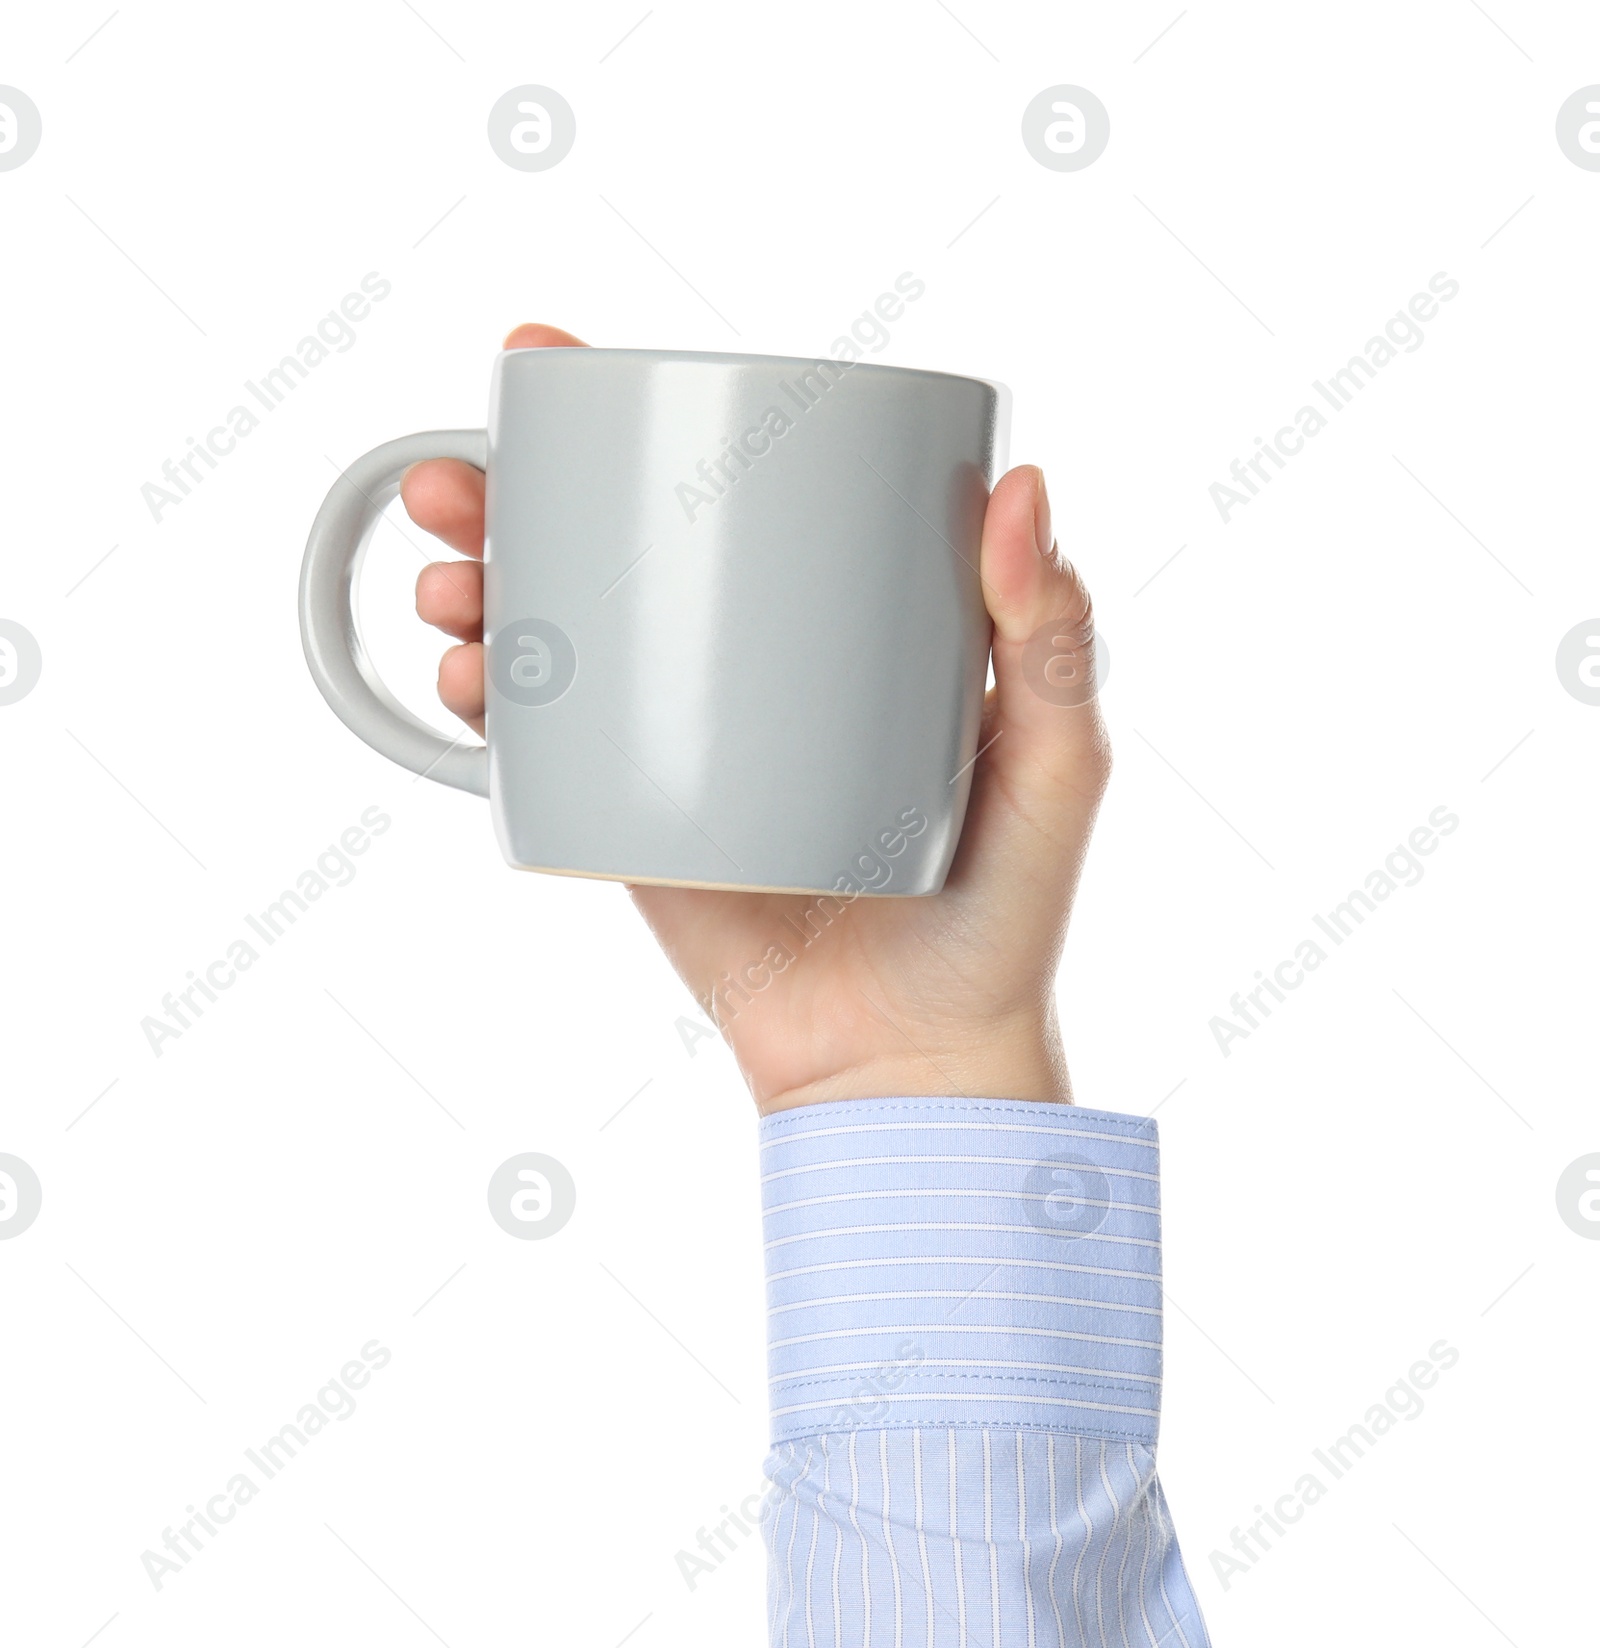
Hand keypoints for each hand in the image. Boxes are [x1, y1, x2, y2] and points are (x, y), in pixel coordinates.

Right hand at [403, 324, 1108, 1115]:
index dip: (629, 416)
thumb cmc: (1004, 915)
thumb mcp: (1056, 766)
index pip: (731, 485)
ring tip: (450, 583)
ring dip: (478, 588)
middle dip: (507, 497)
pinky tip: (469, 679)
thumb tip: (1022, 488)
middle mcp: (749, 664)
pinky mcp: (639, 823)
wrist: (913, 1064)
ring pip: (559, 638)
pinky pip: (551, 752)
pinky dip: (493, 712)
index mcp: (840, 619)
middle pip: (609, 549)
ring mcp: (683, 742)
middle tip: (458, 481)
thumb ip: (1051, 637)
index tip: (556, 365)